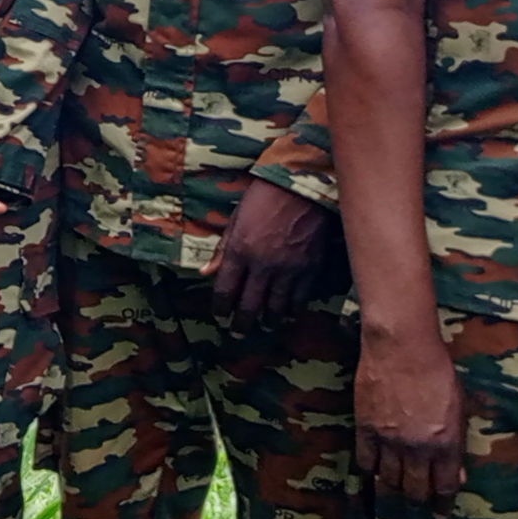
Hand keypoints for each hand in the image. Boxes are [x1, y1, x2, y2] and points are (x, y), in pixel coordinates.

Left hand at [209, 182, 344, 322]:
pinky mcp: (310, 269)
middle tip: (238, 332)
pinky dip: (293, 310)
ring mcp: (289, 270)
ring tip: (264, 325)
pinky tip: (289, 314)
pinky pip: (300, 299)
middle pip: (249, 306)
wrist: (302, 186)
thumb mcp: (235, 221)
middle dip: (241, 324)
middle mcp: (263, 266)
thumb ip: (222, 250)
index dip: (220, 308)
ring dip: (268, 320)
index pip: (225, 291)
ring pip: (277, 308)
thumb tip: (206, 273)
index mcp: (239, 252)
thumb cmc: (263, 199)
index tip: (219, 315)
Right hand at [353, 314, 465, 502]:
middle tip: (418, 502)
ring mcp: (389, 440)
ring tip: (396, 487)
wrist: (401, 346)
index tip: (441, 511)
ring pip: (390, 480)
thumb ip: (456, 443)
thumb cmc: (437, 370)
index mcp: (446, 443)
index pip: (444, 486)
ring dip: (395, 487)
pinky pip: (366, 461)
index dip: (442, 503)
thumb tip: (456, 474)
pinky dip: (371, 469)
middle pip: (416, 489)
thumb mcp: (458, 407)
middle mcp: (418, 448)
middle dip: (419, 499)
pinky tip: (375, 469)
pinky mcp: (366, 428)